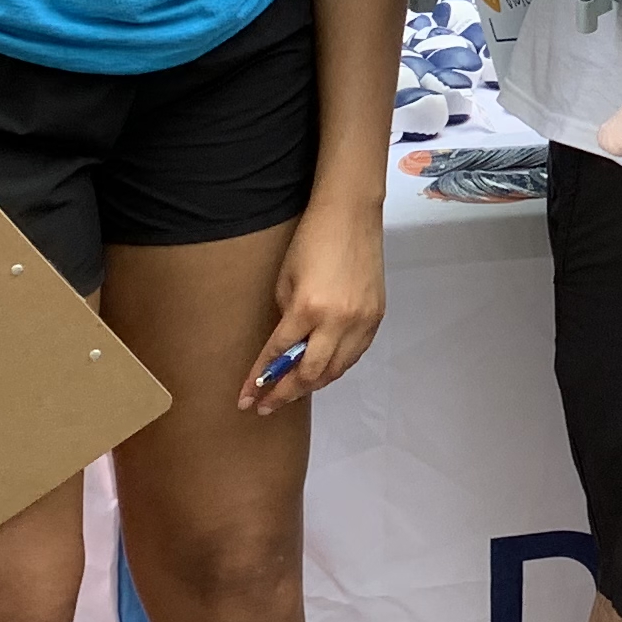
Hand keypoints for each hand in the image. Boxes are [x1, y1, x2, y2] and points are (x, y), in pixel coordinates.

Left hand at [246, 195, 383, 408]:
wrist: (352, 216)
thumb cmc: (311, 240)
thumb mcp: (286, 280)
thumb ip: (286, 317)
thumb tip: (287, 346)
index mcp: (307, 309)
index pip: (279, 355)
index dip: (259, 380)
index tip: (245, 400)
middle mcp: (338, 322)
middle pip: (310, 373)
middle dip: (285, 393)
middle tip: (267, 405)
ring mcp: (362, 322)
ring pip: (336, 370)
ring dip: (311, 385)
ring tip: (291, 393)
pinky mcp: (376, 318)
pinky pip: (354, 355)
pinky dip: (336, 368)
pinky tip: (321, 371)